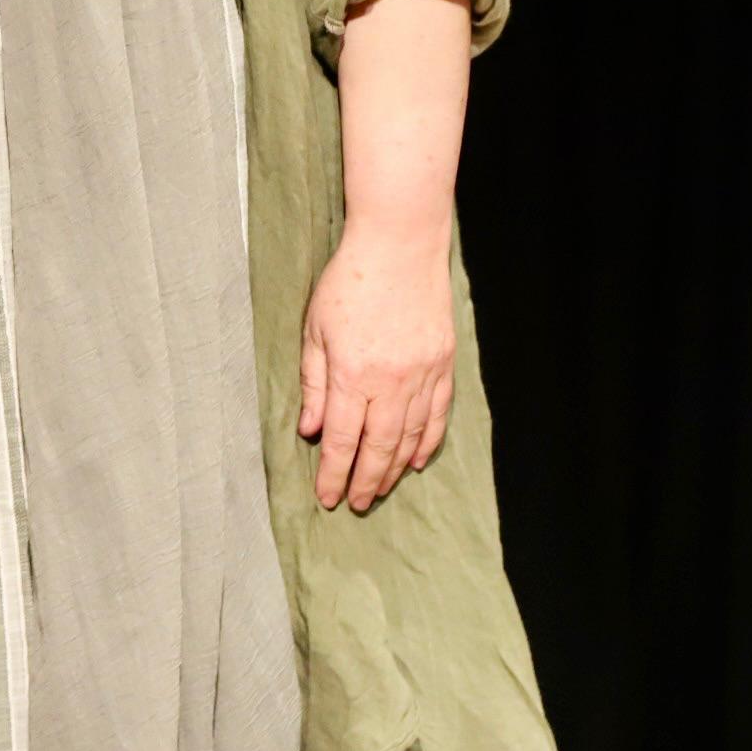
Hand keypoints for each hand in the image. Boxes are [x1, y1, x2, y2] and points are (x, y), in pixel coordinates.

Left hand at [297, 224, 455, 512]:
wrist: (399, 246)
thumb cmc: (349, 283)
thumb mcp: (315, 330)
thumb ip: (313, 383)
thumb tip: (308, 430)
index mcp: (352, 374)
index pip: (340, 439)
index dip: (333, 473)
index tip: (326, 498)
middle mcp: (390, 382)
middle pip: (377, 446)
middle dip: (364, 481)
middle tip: (354, 504)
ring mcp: (421, 375)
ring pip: (409, 437)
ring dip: (393, 469)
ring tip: (379, 491)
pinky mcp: (443, 365)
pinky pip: (436, 415)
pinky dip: (425, 443)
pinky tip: (414, 461)